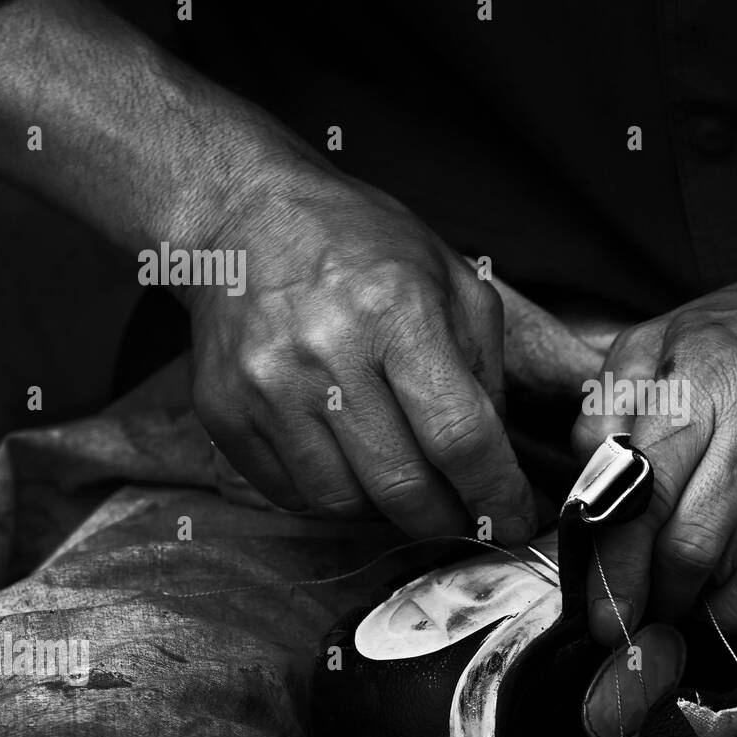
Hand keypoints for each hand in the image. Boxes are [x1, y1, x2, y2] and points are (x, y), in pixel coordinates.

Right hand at [185, 168, 535, 541]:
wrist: (241, 214)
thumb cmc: (359, 244)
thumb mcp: (452, 281)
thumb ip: (486, 370)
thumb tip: (494, 460)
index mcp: (397, 313)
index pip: (459, 436)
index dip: (495, 493)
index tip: (512, 521)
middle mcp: (327, 353)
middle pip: (403, 485)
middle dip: (448, 520)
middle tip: (467, 519)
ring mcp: (267, 387)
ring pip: (345, 503)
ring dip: (387, 510)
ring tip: (405, 479)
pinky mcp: (224, 411)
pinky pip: (292, 494)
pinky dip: (332, 495)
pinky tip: (348, 460)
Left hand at [572, 251, 736, 643]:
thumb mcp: (669, 332)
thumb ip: (612, 396)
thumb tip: (586, 472)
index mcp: (700, 379)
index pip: (640, 489)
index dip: (611, 557)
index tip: (596, 599)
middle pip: (682, 542)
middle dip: (642, 593)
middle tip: (621, 617)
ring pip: (724, 568)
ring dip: (685, 599)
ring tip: (666, 597)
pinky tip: (718, 602)